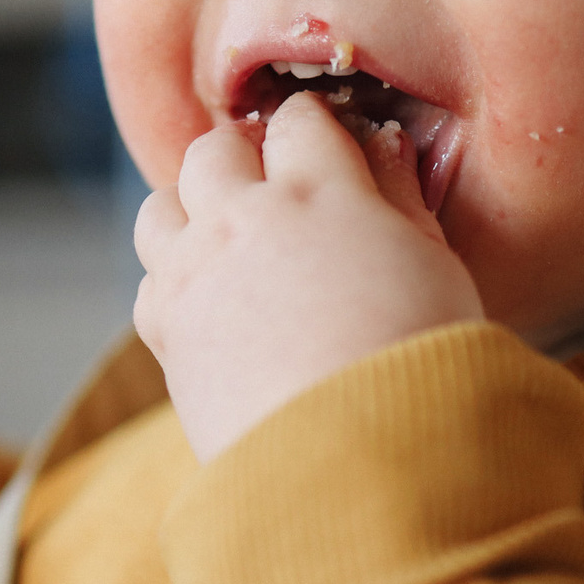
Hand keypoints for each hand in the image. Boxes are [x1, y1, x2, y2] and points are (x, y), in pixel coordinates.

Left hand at [134, 92, 483, 461]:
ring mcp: (193, 275)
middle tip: (272, 189)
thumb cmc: (419, 361)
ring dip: (189, 211)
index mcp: (318, 190)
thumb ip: (402, 196)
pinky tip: (213, 305)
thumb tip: (387, 146)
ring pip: (159, 207)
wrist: (359, 462)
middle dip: (240, 157)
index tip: (328, 148)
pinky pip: (149, 282)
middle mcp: (241, 220)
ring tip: (228, 241)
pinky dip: (172, 282)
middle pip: (213, 150)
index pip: (298, 122)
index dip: (314, 130)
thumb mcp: (435, 263)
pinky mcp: (166, 335)